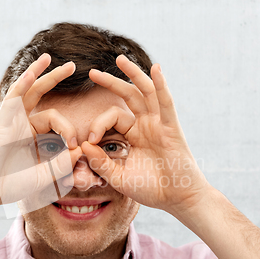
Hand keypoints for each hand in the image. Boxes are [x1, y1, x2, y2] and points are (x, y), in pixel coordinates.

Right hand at [0, 54, 82, 214]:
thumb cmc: (10, 186)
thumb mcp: (43, 177)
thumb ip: (61, 165)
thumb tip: (79, 150)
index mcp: (32, 136)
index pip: (56, 122)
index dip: (69, 130)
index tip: (76, 147)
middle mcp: (22, 124)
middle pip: (41, 95)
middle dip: (56, 78)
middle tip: (73, 65)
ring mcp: (12, 120)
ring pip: (28, 91)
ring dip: (41, 74)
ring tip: (52, 58)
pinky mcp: (3, 121)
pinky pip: (13, 98)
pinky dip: (23, 84)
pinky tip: (33, 72)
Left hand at [82, 55, 209, 217]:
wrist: (177, 200)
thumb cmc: (150, 189)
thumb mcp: (118, 177)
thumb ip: (101, 162)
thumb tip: (83, 145)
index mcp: (133, 135)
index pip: (112, 118)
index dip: (97, 124)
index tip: (87, 141)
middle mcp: (146, 125)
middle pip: (128, 96)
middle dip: (110, 82)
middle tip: (91, 72)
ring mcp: (159, 124)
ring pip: (145, 92)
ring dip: (134, 74)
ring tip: (119, 59)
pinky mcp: (171, 128)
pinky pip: (166, 103)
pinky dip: (161, 86)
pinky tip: (156, 69)